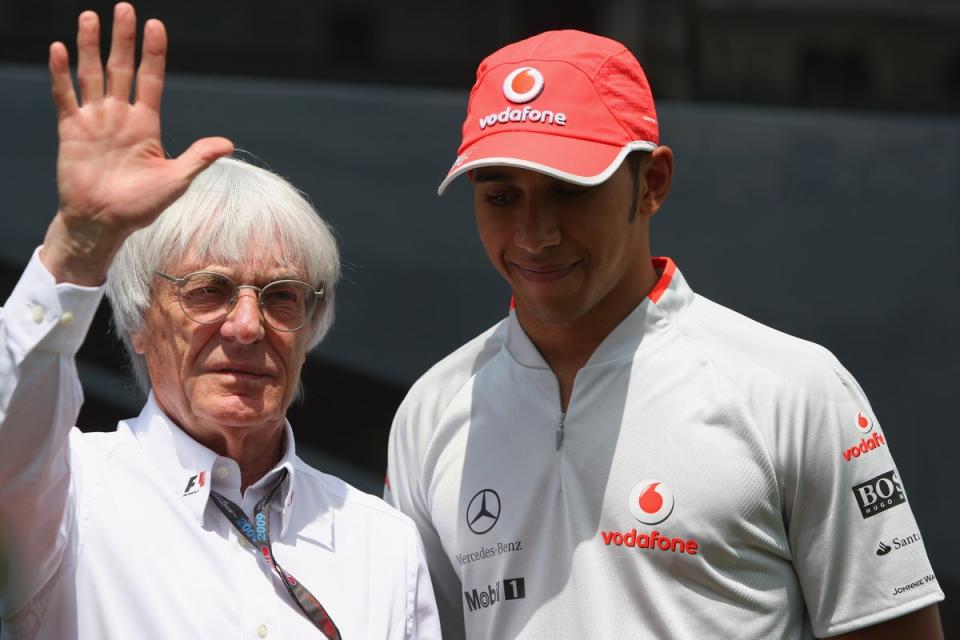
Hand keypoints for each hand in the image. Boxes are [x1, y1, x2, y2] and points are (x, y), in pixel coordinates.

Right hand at [41, 3, 233, 284]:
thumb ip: (198, 158)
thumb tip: (227, 143)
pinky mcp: (70, 131)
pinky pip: (65, 97)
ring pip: (92, 75)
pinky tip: (60, 50)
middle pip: (120, 69)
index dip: (153, 54)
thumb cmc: (141, 206)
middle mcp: (119, 116)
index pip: (151, 80)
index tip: (156, 26)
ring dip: (90, 47)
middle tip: (124, 7)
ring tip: (91, 17)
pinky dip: (61, 74)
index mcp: (146, 124)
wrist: (104, 224)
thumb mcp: (175, 181)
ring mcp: (94, 121)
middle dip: (122, 39)